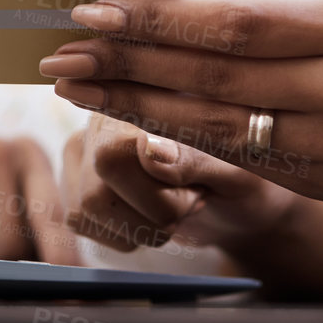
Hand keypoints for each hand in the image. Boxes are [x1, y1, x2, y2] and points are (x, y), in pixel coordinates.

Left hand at [38, 0, 322, 226]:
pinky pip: (251, 163)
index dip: (154, 20)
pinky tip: (141, 136)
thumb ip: (283, 32)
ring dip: (141, 105)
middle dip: (127, 61)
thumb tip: (181, 25)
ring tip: (79, 90)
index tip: (91, 12)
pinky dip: (189, 147)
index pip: (231, 19)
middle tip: (59, 54)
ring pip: (223, 119)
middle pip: (214, 68)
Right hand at [59, 112, 296, 254]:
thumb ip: (196, 157)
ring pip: (86, 207)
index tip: (193, 195)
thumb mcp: (239, 167)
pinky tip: (152, 212)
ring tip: (176, 201)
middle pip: (99, 184)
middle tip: (195, 196)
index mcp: (146, 90)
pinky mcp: (75, 179)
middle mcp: (105, 109)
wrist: (240, 202)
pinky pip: (82, 222)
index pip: (117, 150)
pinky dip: (126, 232)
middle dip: (157, 208)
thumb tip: (148, 150)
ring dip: (142, 223)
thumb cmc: (247, 174)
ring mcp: (84, 144)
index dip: (147, 183)